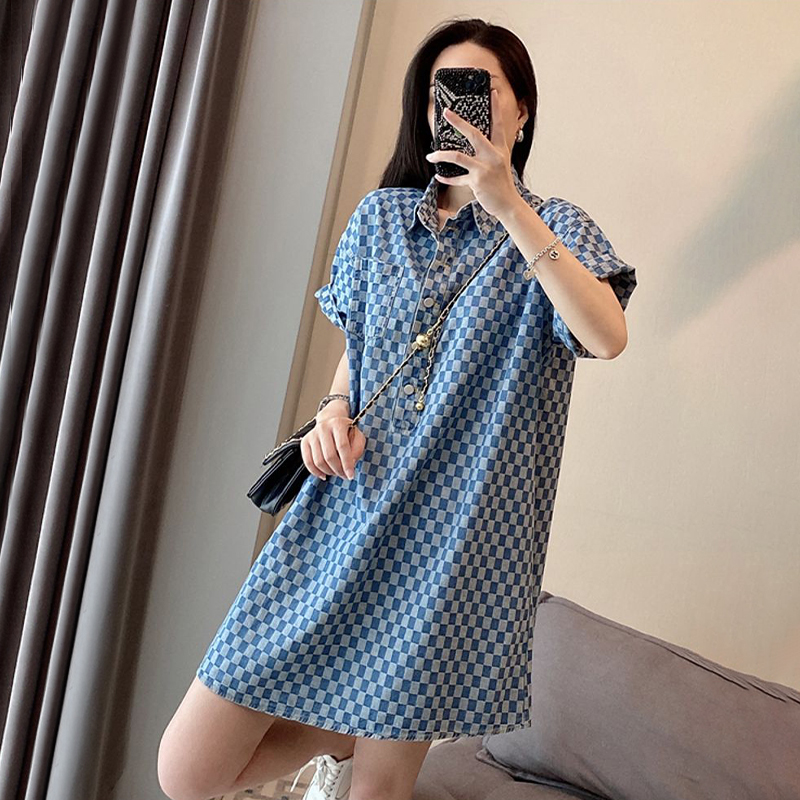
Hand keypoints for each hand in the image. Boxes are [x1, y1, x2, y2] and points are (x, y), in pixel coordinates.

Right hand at [301, 402, 364, 480]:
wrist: (331, 423)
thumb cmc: (347, 433)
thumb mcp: (358, 438)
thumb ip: (357, 450)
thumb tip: (350, 464)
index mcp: (338, 423)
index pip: (342, 446)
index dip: (347, 463)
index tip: (351, 476)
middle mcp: (323, 427)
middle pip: (329, 455)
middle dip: (338, 470)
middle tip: (344, 475)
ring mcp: (312, 434)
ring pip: (318, 461)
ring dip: (328, 472)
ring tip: (336, 473)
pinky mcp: (305, 442)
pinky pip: (308, 462)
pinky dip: (316, 472)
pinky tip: (324, 474)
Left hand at [425, 87, 520, 219]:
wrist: (508, 204)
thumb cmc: (502, 185)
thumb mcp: (501, 164)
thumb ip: (491, 152)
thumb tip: (476, 143)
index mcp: (500, 150)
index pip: (498, 125)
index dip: (496, 109)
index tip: (493, 93)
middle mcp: (493, 156)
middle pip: (474, 134)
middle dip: (458, 122)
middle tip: (446, 112)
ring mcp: (484, 169)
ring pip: (458, 156)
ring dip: (441, 155)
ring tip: (431, 155)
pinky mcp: (477, 182)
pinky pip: (457, 178)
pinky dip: (446, 177)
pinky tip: (438, 175)